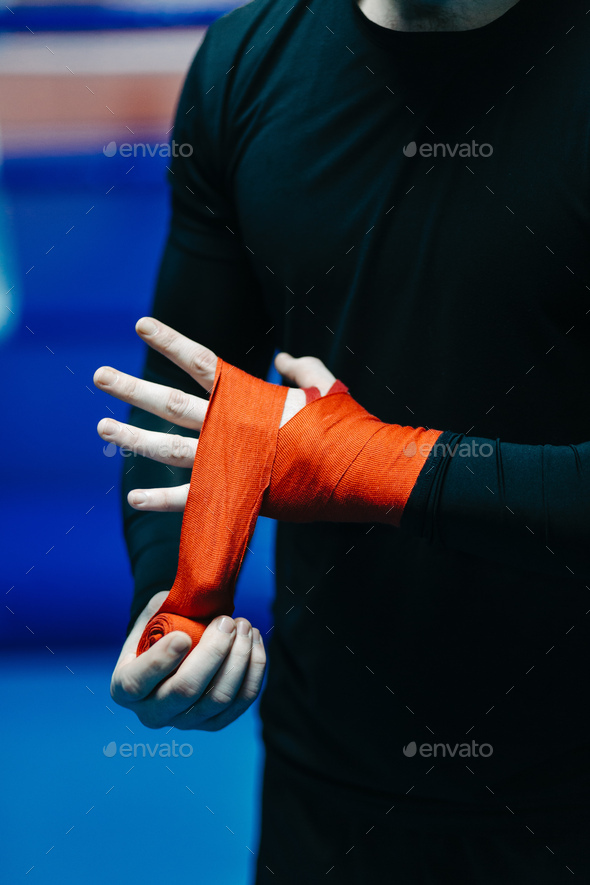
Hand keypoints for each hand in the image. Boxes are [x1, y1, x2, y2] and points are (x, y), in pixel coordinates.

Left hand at [93, 316, 335, 512]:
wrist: (353, 473)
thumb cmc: (342, 427)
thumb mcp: (324, 386)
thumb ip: (301, 368)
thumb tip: (284, 358)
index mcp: (246, 394)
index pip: (199, 359)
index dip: (169, 340)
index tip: (140, 324)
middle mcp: (226, 425)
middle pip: (169, 403)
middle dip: (132, 389)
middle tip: (99, 376)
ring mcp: (224, 460)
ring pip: (167, 448)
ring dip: (132, 438)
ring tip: (102, 427)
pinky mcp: (233, 494)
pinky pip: (188, 498)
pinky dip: (161, 500)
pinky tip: (134, 498)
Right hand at [110, 591, 265, 730]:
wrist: (176, 648)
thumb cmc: (162, 628)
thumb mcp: (154, 613)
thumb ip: (165, 609)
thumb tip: (192, 606)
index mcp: (125, 688)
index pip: (136, 683)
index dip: (159, 662)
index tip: (183, 637)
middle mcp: (152, 713)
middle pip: (186, 691)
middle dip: (213, 651)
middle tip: (226, 621)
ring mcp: (185, 722)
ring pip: (219, 697)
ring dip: (239, 657)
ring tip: (244, 625)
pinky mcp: (215, 722)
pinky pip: (242, 700)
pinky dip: (253, 668)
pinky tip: (254, 640)